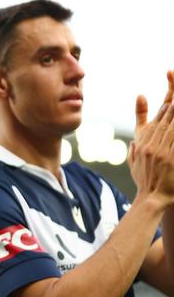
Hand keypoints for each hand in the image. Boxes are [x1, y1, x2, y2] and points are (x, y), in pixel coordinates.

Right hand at [129, 70, 173, 207]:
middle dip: (170, 110)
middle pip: (162, 124)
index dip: (161, 113)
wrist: (152, 199)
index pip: (152, 125)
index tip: (168, 103)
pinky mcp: (170, 159)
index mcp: (141, 146)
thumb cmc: (144, 183)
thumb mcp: (133, 166)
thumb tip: (133, 143)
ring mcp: (160, 152)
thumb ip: (133, 151)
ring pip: (170, 130)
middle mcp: (149, 147)